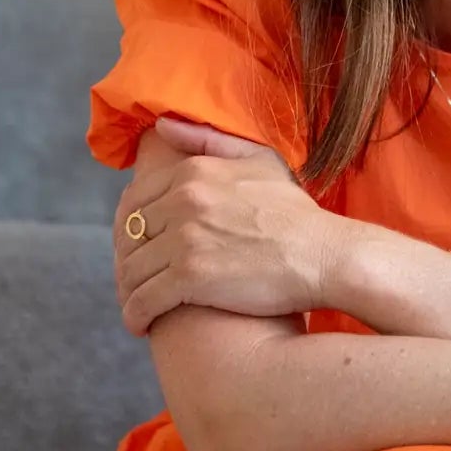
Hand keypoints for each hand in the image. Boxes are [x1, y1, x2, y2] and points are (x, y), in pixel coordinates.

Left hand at [113, 115, 333, 336]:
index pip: (134, 201)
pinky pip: (144, 299)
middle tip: (135, 283)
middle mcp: (182, 201)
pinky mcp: (191, 277)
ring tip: (136, 307)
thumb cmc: (296, 213)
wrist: (324, 255)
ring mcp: (185, 239)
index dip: (128, 229)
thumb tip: (161, 125)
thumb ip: (207, 141)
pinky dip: (135, 315)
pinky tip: (141, 326)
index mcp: (193, 173)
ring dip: (127, 294)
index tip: (136, 249)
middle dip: (126, 263)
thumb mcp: (258, 161)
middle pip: (129, 237)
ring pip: (131, 271)